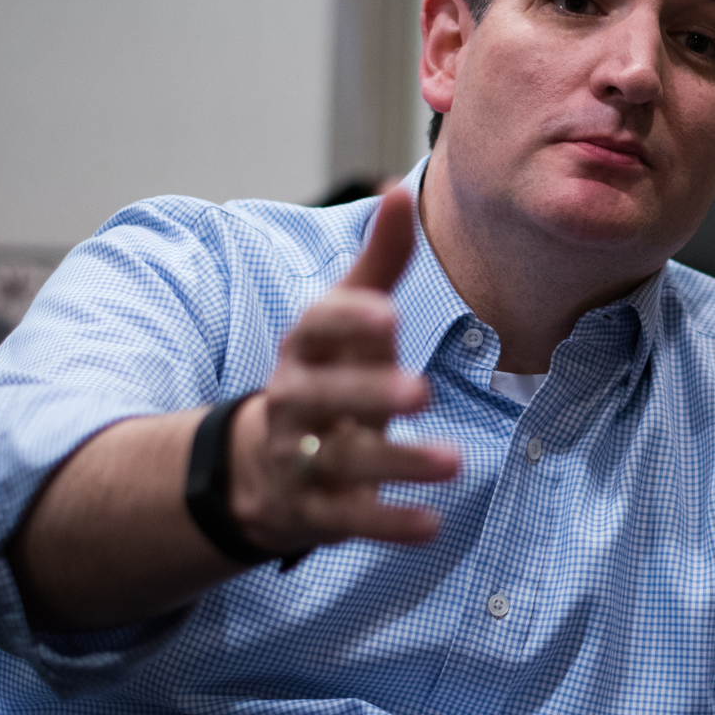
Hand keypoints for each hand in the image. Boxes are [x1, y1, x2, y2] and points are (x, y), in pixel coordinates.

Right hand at [228, 186, 460, 554]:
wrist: (261, 466)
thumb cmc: (326, 374)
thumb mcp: (345, 318)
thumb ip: (379, 261)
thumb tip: (398, 189)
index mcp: (306, 349)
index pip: (317, 329)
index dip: (349, 323)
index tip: (388, 315)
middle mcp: (296, 402)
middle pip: (325, 398)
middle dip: (370, 395)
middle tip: (421, 392)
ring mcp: (303, 459)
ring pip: (344, 462)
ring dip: (398, 464)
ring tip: (453, 463)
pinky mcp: (318, 511)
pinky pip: (351, 520)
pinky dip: (389, 524)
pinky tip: (432, 525)